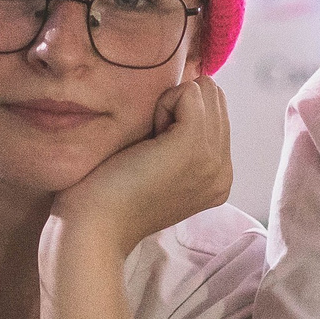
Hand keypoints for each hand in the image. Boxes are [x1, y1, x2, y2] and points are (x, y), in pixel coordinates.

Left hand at [45, 77, 234, 262]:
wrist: (95, 229)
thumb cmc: (112, 196)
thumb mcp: (160, 168)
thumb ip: (184, 140)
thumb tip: (191, 89)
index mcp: (219, 178)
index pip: (218, 115)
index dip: (181, 117)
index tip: (154, 152)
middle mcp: (225, 171)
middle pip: (215, 99)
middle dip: (179, 109)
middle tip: (150, 146)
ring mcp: (213, 160)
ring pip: (205, 92)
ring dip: (170, 107)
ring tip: (148, 145)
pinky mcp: (194, 146)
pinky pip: (189, 93)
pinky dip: (162, 105)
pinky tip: (146, 139)